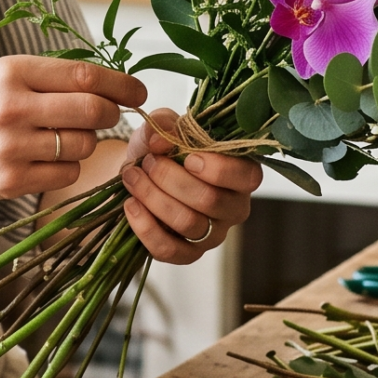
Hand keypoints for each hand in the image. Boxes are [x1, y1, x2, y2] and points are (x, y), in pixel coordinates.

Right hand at [0, 56, 146, 202]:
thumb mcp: (1, 75)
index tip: (138, 91)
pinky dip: (67, 168)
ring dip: (85, 143)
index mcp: (12, 71)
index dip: (121, 84)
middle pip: (92, 111)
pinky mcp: (10, 180)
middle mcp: (11, 107)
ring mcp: (10, 147)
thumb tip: (110, 84)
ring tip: (61, 138)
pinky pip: (66, 175)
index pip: (84, 75)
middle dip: (110, 114)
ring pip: (83, 146)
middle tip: (107, 116)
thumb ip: (50, 77)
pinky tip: (47, 159)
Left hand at [118, 108, 259, 263]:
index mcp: (241, 173)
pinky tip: (131, 205)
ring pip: (187, 223)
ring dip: (153, 197)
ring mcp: (213, 235)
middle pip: (210, 200)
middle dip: (171, 178)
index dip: (218, 168)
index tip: (188, 157)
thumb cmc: (162, 149)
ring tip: (132, 178)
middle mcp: (234, 207)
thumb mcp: (163, 127)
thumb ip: (164, 123)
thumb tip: (160, 140)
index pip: (247, 176)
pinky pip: (169, 250)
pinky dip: (145, 227)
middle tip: (147, 162)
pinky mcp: (188, 254)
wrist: (139, 175)